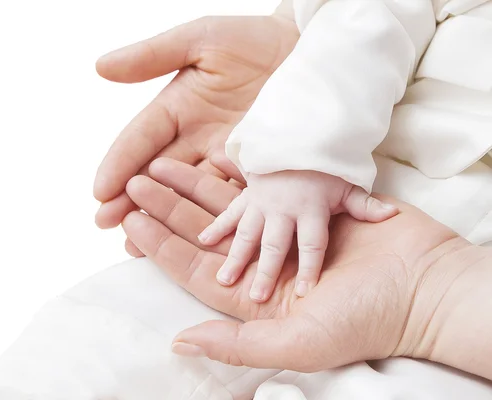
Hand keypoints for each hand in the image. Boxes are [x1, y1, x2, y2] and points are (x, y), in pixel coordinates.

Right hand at [93, 14, 298, 227]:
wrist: (306, 48)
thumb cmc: (253, 38)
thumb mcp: (200, 40)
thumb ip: (153, 56)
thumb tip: (101, 67)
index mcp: (176, 109)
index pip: (140, 140)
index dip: (118, 164)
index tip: (99, 190)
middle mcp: (195, 139)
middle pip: (158, 174)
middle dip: (130, 199)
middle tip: (106, 224)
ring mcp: (225, 159)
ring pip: (189, 194)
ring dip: (164, 217)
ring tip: (138, 243)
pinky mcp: (255, 171)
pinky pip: (234, 197)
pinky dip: (216, 220)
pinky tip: (200, 242)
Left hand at [121, 158, 473, 373]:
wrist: (425, 288)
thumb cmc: (366, 322)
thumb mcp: (298, 344)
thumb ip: (238, 346)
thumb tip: (182, 342)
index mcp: (255, 297)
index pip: (195, 268)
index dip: (161, 245)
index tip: (130, 222)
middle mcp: (265, 263)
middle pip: (205, 232)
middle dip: (170, 207)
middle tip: (135, 182)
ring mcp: (288, 233)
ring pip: (231, 205)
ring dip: (197, 184)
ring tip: (164, 163)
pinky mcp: (312, 208)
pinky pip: (271, 185)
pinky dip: (247, 171)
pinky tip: (221, 153)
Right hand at [198, 170, 397, 301]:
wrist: (298, 132)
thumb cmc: (325, 164)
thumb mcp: (347, 183)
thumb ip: (364, 205)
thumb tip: (390, 216)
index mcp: (311, 210)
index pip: (312, 245)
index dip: (308, 269)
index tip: (304, 293)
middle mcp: (284, 210)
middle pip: (275, 245)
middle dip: (266, 272)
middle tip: (257, 297)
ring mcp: (262, 203)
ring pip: (247, 234)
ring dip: (236, 256)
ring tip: (224, 279)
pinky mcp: (248, 195)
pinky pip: (231, 212)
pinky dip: (217, 226)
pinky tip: (203, 242)